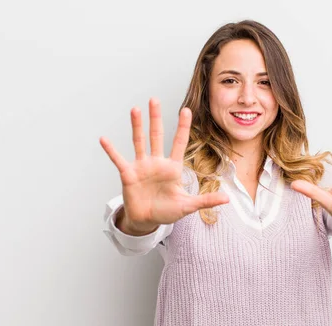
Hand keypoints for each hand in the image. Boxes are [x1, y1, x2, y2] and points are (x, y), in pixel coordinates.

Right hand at [99, 98, 228, 233]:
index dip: (182, 127)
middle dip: (156, 118)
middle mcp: (157, 162)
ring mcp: (141, 166)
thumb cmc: (167, 211)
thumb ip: (206, 200)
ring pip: (139, 142)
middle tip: (154, 100)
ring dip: (137, 126)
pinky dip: (111, 150)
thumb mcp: (188, 206)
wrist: (147, 221)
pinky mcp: (128, 174)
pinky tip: (104, 139)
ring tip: (135, 109)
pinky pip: (118, 160)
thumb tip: (227, 199)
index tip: (186, 110)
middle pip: (157, 135)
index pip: (179, 142)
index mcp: (173, 167)